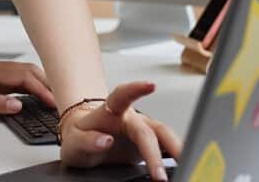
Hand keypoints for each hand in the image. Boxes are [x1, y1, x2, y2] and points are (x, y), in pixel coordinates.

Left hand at [0, 58, 55, 118]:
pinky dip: (26, 86)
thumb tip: (18, 104)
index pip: (22, 76)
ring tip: (53, 96)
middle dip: (45, 82)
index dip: (41, 88)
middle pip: (26, 70)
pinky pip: (12, 80)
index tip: (54, 100)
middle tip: (61, 97)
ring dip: (38, 83)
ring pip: (20, 73)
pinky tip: (34, 95)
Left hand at [58, 81, 181, 180]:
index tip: (150, 85)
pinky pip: (166, 147)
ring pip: (165, 137)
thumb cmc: (80, 136)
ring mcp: (143, 131)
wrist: (85, 141)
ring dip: (175, 151)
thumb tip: (105, 141)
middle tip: (159, 175)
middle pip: (150, 130)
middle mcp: (131, 118)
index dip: (136, 88)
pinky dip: (175, 155)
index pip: (123, 95)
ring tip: (184, 166)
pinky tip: (185, 163)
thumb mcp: (73, 140)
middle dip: (155, 153)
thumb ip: (87, 140)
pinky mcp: (149, 144)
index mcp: (111, 110)